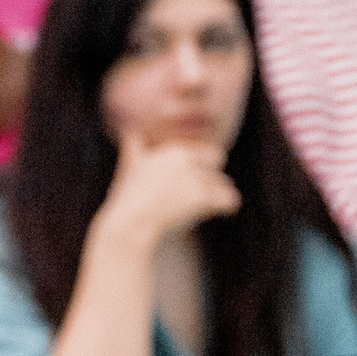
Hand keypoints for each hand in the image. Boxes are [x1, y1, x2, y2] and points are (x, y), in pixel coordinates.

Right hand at [93, 133, 240, 254]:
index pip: (207, 151)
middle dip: (214, 175)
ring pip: (223, 182)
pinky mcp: (201, 198)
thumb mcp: (129, 166)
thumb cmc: (128, 200)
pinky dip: (228, 206)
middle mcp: (186, 160)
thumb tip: (127, 130)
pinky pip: (229, 200)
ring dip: (220, 194)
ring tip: (213, 206)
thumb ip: (133, 145)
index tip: (198, 180)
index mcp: (173, 151)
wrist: (129, 225)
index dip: (205, 165)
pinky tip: (226, 211)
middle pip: (218, 159)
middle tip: (207, 192)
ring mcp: (194, 178)